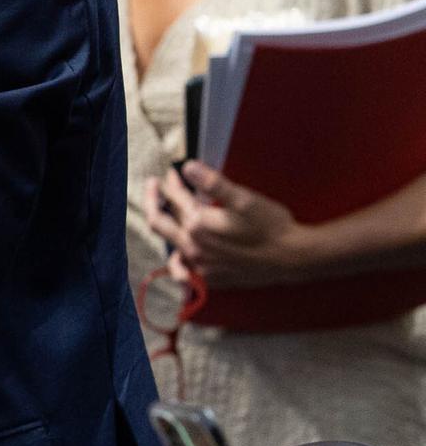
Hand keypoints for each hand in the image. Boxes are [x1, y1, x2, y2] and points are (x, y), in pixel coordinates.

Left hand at [146, 161, 315, 288]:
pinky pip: (182, 269)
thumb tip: (187, 166)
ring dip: (164, 224)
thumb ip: (213, 183)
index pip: (174, 198)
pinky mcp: (210, 278)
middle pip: (159, 221)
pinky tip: (177, 253)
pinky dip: (176, 257)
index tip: (174, 172)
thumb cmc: (271, 225)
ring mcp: (200, 265)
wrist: (292, 258)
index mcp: (198, 225)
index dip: (171, 182)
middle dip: (154, 200)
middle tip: (153, 185)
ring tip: (162, 211)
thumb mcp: (244, 199)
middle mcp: (193, 247)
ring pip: (169, 243)